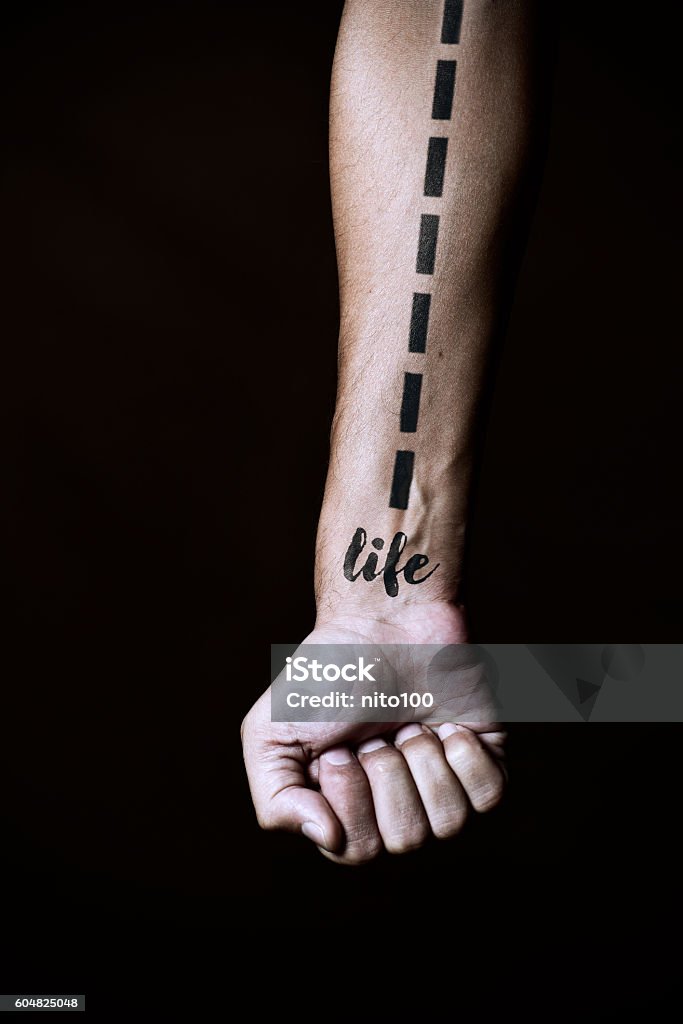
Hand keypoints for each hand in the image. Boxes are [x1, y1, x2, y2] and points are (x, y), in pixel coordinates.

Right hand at [241, 602, 505, 864]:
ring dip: (423, 759)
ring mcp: (442, 789)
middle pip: (406, 838)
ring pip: (449, 821)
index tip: (338, 746)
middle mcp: (397, 811)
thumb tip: (327, 837)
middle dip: (386, 771)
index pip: (356, 849)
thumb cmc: (325, 676)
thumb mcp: (270, 735)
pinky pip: (489, 796)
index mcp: (347, 814)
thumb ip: (276, 801)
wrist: (382, 622)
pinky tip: (447, 726)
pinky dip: (465, 756)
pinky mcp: (483, 762)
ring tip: (408, 723)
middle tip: (376, 730)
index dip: (349, 793)